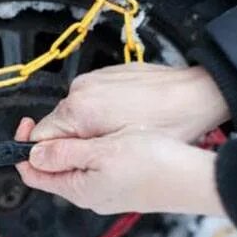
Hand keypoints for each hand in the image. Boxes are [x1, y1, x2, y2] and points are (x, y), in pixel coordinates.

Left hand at [15, 118, 225, 215]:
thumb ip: (64, 153)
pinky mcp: (122, 186)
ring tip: (84, 125)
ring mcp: (106, 193)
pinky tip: (106, 136)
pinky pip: (95, 167)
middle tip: (60, 120)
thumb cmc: (153, 164)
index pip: (34, 173)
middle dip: (49, 144)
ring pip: (76, 167)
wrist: (193, 178)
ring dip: (72, 145)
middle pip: (54, 169)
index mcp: (78, 189)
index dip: (24, 148)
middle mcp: (89, 196)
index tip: (27, 124)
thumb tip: (32, 154)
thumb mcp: (101, 152)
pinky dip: (91, 150)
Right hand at [30, 64, 229, 142]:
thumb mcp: (118, 151)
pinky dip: (101, 111)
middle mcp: (79, 90)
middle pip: (57, 126)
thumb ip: (76, 154)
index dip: (48, 155)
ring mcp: (92, 79)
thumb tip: (44, 157)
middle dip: (74, 142)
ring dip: (88, 127)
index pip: (39, 138)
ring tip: (118, 134)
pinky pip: (91, 99)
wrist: (197, 94)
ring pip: (75, 114)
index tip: (59, 163)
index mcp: (78, 111)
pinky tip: (124, 118)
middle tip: (100, 152)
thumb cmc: (167, 124)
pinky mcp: (104, 74)